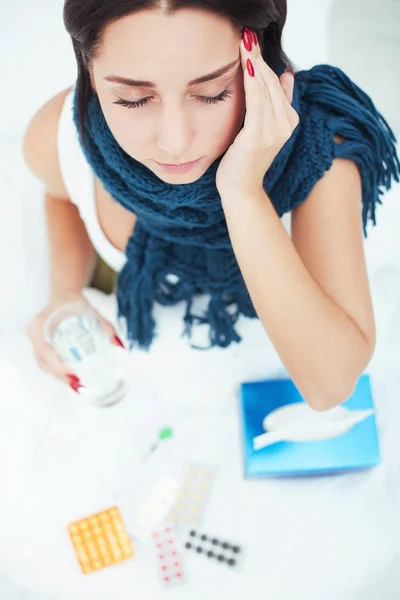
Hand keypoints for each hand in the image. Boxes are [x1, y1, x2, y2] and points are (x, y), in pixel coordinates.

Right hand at [27, 292, 123, 391]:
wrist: (63, 293)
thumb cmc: (74, 301)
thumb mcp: (91, 311)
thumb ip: (106, 327)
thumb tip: (120, 345)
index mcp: (41, 323)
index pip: (45, 349)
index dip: (57, 364)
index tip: (72, 372)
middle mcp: (35, 332)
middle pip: (43, 361)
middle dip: (59, 375)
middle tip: (78, 384)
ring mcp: (35, 339)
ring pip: (43, 364)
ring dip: (58, 376)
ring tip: (76, 385)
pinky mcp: (40, 344)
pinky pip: (45, 361)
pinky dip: (56, 371)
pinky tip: (71, 378)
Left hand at [216, 28, 298, 198]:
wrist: (241, 190)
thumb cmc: (245, 160)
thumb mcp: (262, 129)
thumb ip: (275, 104)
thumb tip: (286, 75)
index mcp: (289, 121)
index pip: (278, 83)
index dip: (266, 62)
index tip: (252, 43)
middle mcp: (286, 125)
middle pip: (273, 83)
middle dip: (259, 57)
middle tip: (247, 36)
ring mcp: (274, 132)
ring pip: (265, 89)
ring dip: (255, 63)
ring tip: (245, 43)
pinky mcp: (258, 137)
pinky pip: (256, 102)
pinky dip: (253, 81)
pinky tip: (248, 64)